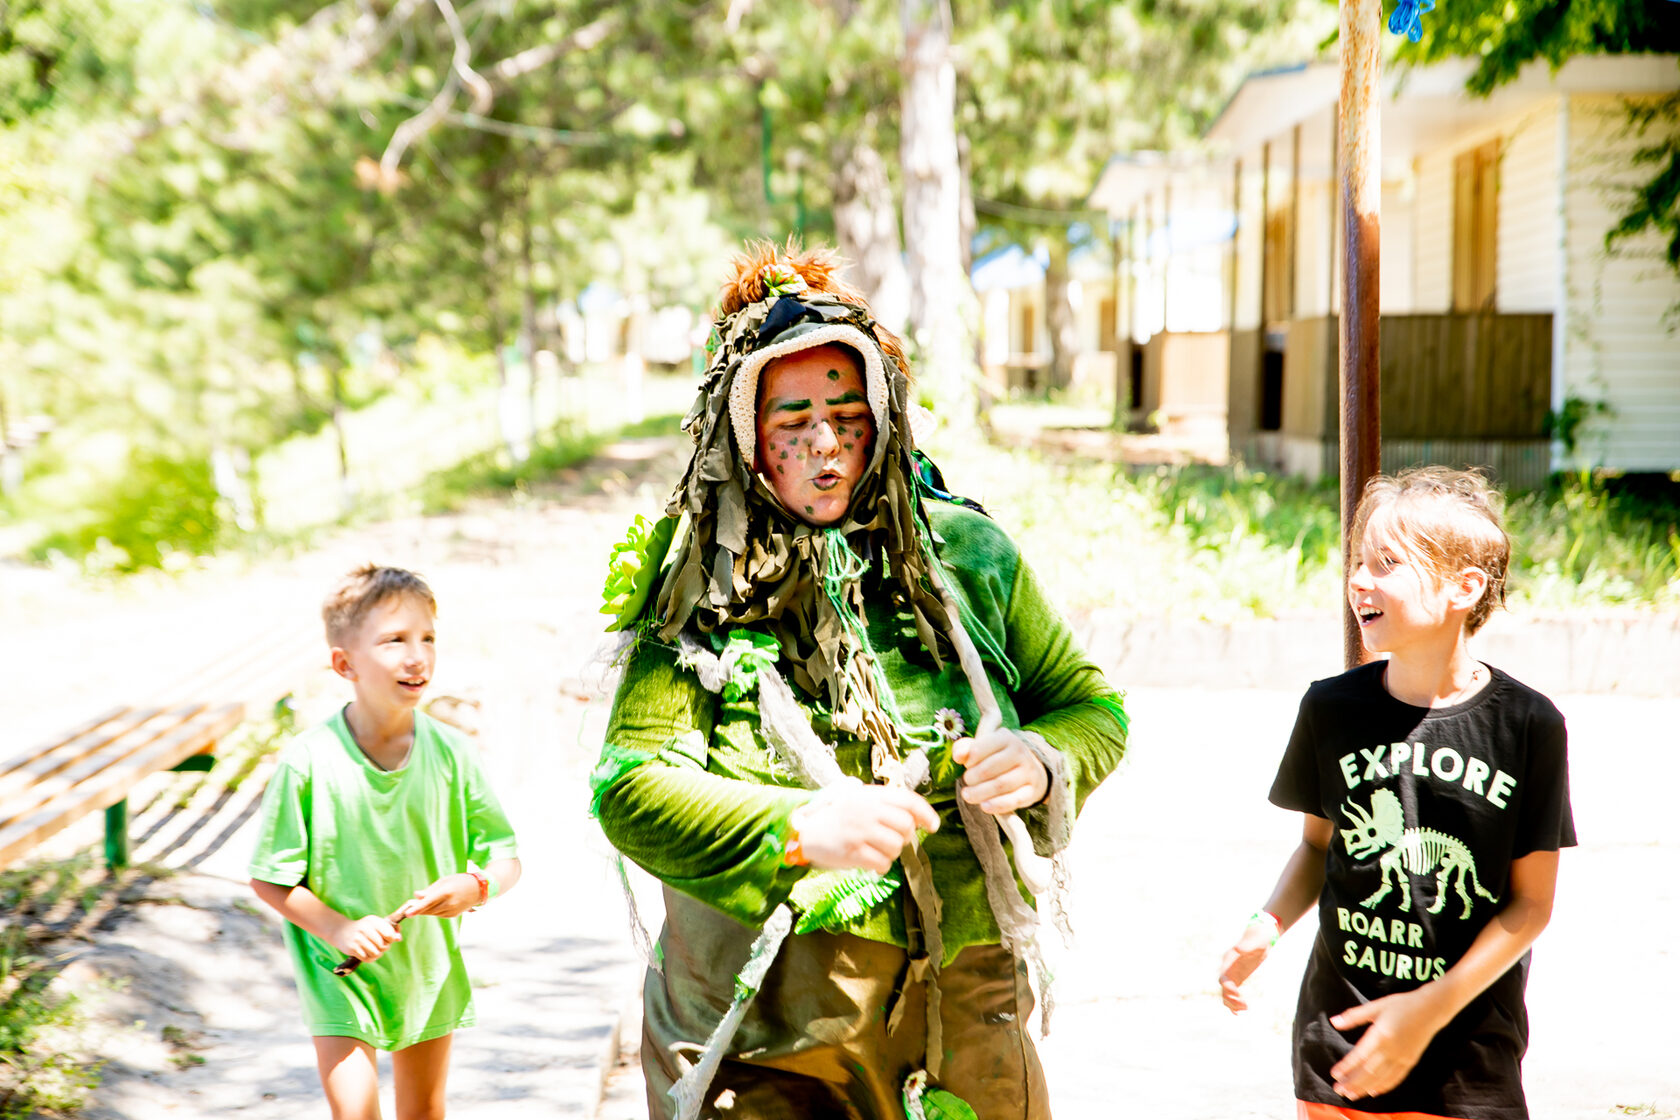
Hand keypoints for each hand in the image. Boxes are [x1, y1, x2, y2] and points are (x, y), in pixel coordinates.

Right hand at [332, 913, 402, 961]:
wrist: (341, 931)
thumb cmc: (363, 928)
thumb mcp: (375, 925)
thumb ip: (390, 930)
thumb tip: (399, 938)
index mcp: (373, 921)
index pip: (389, 934)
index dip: (391, 939)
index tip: (387, 939)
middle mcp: (365, 928)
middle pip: (383, 945)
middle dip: (384, 948)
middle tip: (380, 946)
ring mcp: (358, 939)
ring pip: (376, 953)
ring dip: (377, 954)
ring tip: (375, 950)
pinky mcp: (352, 949)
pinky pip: (367, 958)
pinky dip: (370, 958)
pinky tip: (368, 953)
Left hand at [405, 873, 481, 918]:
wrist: (478, 889)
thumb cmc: (459, 881)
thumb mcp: (444, 881)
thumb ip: (430, 890)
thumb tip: (416, 895)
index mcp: (446, 892)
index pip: (428, 902)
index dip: (417, 908)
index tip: (408, 913)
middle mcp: (449, 903)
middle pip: (428, 909)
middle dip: (418, 909)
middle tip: (408, 909)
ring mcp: (452, 911)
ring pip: (432, 913)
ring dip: (425, 910)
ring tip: (422, 904)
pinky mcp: (453, 915)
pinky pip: (438, 914)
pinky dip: (433, 911)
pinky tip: (435, 905)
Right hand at [793, 781, 939, 874]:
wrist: (803, 830)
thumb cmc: (834, 815)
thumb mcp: (857, 798)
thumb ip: (882, 802)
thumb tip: (914, 816)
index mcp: (871, 795)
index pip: (908, 800)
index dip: (926, 813)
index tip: (933, 826)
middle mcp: (868, 810)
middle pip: (906, 826)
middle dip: (905, 837)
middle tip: (894, 840)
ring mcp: (861, 831)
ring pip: (896, 846)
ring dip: (892, 853)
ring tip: (876, 850)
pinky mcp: (854, 851)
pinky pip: (883, 863)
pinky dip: (881, 866)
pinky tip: (870, 862)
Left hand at [953, 728, 1047, 814]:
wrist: (1029, 771)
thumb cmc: (997, 758)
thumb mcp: (983, 747)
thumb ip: (966, 748)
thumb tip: (958, 756)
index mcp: (1005, 737)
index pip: (979, 748)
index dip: (968, 760)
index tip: (966, 765)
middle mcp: (1019, 752)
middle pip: (989, 768)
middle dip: (972, 778)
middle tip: (967, 781)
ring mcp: (1028, 772)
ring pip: (1000, 785)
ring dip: (980, 793)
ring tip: (968, 795)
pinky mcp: (1031, 791)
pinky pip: (1014, 800)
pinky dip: (997, 805)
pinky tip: (984, 806)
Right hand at [1217, 918, 1277, 1012]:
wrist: (1261, 936)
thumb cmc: (1258, 937)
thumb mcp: (1254, 941)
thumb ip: (1246, 946)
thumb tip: (1239, 949)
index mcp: (1229, 959)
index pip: (1223, 976)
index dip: (1227, 987)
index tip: (1237, 994)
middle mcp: (1228, 967)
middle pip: (1223, 987)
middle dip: (1231, 998)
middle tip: (1244, 1005)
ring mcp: (1232, 973)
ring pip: (1226, 992)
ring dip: (1232, 1003)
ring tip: (1245, 1009)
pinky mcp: (1238, 977)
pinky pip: (1232, 992)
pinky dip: (1234, 1002)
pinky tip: (1240, 1011)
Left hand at [1328, 989, 1445, 1099]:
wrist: (1430, 1010)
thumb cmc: (1401, 1005)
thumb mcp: (1376, 1006)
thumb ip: (1354, 1016)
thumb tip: (1334, 1021)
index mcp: (1381, 1035)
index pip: (1360, 1056)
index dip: (1346, 1067)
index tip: (1334, 1074)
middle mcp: (1391, 1050)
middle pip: (1369, 1072)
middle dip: (1352, 1083)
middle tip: (1338, 1090)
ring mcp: (1402, 1058)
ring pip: (1381, 1078)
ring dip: (1365, 1088)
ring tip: (1351, 1094)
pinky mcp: (1410, 1062)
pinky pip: (1395, 1078)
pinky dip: (1383, 1087)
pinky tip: (1373, 1092)